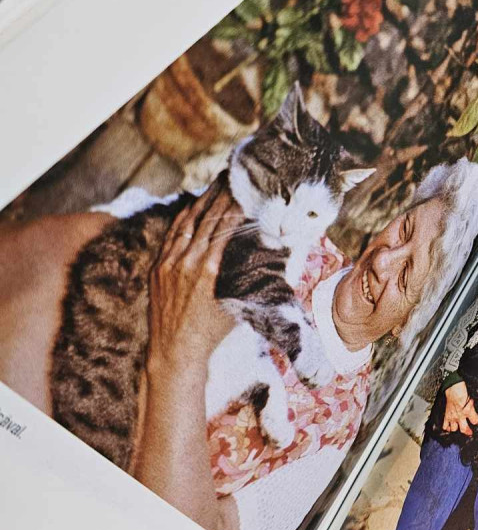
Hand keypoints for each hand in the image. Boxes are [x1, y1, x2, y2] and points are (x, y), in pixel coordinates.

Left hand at [148, 188, 241, 380]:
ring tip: (213, 186)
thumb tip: (266, 257)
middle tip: (230, 178)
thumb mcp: (235, 304)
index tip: (244, 190)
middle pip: (205, 219)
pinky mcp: (158, 269)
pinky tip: (191, 208)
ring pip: (186, 224)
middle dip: (219, 196)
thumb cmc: (212, 333)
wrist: (175, 352)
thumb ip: (245, 278)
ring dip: (201, 202)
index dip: (234, 206)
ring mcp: (169, 264)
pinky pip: (171, 236)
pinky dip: (182, 219)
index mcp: (208, 270)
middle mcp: (187, 262)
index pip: (223, 228)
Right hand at [442, 380, 477, 435]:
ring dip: (457, 430)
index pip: (475, 421)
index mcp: (468, 411)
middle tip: (470, 433)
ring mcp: (452, 416)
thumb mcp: (474, 394)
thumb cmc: (462, 389)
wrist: (452, 387)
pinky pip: (444, 426)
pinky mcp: (446, 415)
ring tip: (459, 429)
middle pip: (464, 429)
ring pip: (454, 429)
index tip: (477, 423)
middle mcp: (460, 415)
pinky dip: (447, 428)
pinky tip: (449, 428)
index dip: (477, 422)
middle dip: (468, 432)